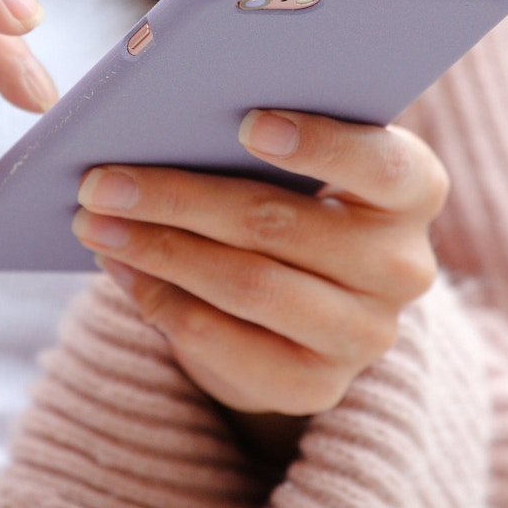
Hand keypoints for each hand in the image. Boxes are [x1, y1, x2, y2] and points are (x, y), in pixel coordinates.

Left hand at [72, 109, 446, 457]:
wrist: (300, 313)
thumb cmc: (291, 204)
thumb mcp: (294, 168)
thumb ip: (254, 142)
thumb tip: (152, 126)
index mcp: (412, 190)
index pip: (382, 164)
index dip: (320, 144)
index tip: (247, 122)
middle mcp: (403, 266)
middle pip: (281, 224)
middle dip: (180, 198)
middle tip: (102, 179)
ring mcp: (365, 335)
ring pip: (247, 284)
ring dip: (158, 250)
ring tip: (95, 222)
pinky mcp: (316, 386)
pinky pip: (223, 341)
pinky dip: (159, 299)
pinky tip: (119, 267)